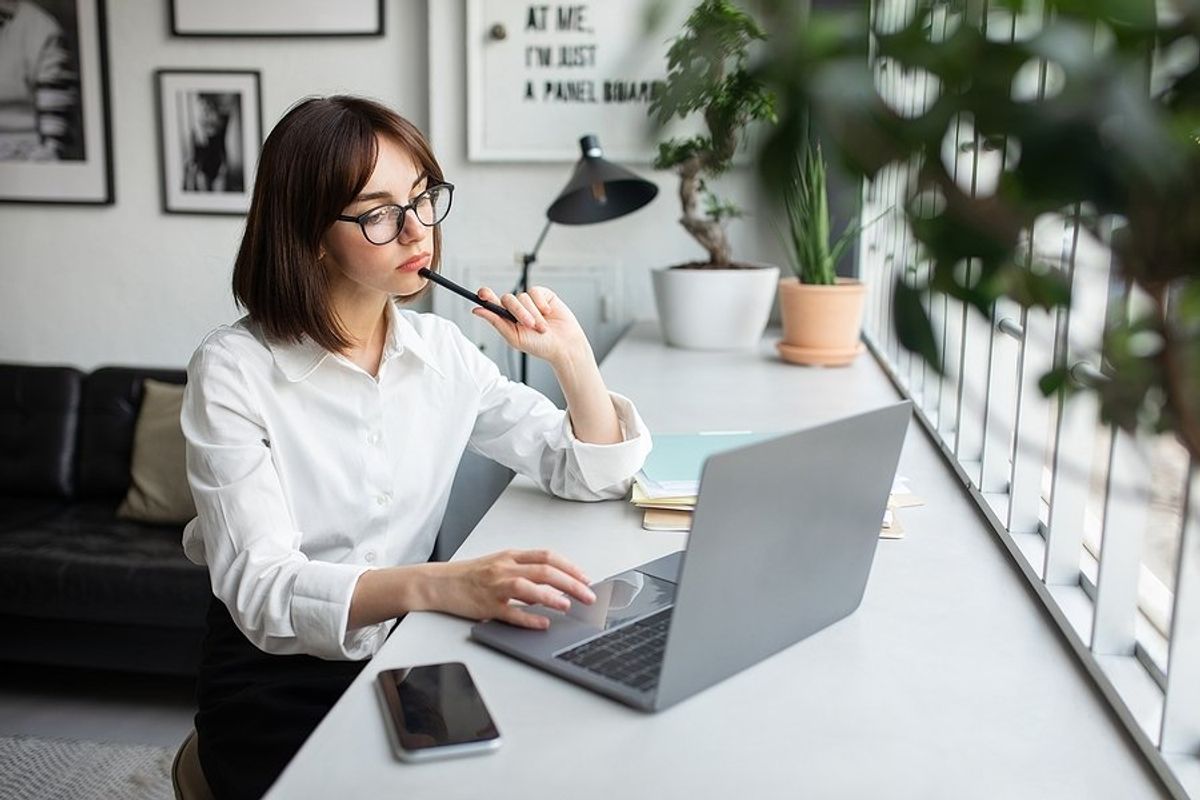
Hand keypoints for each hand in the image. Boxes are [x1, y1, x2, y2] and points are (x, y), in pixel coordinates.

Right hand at [429, 549, 595, 629]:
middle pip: (544, 571)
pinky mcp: (486, 606)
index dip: (570, 567)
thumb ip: (524, 570)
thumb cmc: (469, 575)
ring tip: (569, 605)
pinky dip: (530, 619)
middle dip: (571, 583)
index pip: (547, 556)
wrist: (438, 583)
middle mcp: (504, 568)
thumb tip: (552, 584)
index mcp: (510, 556)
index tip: (586, 578)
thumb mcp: (499, 564)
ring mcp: (495, 587)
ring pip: (528, 588)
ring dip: (552, 596)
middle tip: (588, 595)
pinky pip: (511, 613)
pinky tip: (543, 623)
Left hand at [472, 285, 590, 367]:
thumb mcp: (515, 337)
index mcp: (506, 318)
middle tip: (529, 325)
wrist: (564, 345)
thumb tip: (477, 310)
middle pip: (508, 299)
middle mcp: (517, 308)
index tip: (482, 294)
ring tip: (542, 328)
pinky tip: (548, 313)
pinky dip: (541, 304)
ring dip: (533, 314)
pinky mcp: (544, 295)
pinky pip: (536, 292)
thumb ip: (496, 322)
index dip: (486, 296)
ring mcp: (530, 301)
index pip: (492, 302)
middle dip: (518, 312)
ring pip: (523, 297)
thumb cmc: (540, 346)